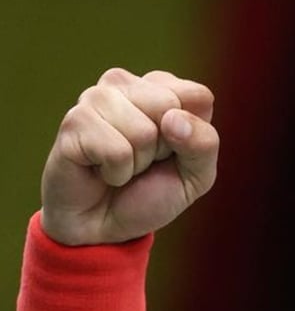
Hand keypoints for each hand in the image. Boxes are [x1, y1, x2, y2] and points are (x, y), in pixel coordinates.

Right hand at [38, 67, 218, 245]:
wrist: (105, 226)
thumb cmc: (152, 192)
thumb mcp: (197, 175)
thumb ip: (204, 143)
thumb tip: (173, 118)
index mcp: (161, 87)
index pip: (198, 96)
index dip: (193, 136)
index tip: (172, 151)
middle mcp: (125, 84)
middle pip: (169, 107)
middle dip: (163, 148)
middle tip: (144, 161)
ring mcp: (95, 99)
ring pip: (142, 131)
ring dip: (138, 162)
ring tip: (122, 165)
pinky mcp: (73, 122)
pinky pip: (116, 151)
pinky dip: (117, 172)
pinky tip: (102, 171)